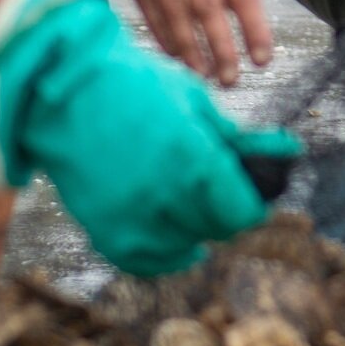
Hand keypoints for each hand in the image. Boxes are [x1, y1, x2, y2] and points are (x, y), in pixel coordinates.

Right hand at [0, 0, 299, 275]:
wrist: (63, 93)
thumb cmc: (134, 85)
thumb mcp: (194, 99)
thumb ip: (232, 137)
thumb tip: (281, 151)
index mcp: (193, 161)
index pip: (243, 211)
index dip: (255, 202)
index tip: (257, 191)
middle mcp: (164, 198)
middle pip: (217, 229)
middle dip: (228, 210)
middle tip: (227, 191)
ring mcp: (131, 219)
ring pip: (185, 247)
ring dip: (197, 228)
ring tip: (195, 202)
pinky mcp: (105, 231)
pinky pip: (146, 261)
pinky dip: (166, 252)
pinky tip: (178, 238)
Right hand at [92, 0, 271, 83]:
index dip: (253, 29)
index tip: (262, 57)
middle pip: (208, 12)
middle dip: (221, 51)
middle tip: (230, 79)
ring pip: (176, 15)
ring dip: (190, 50)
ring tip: (203, 75)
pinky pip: (147, 4)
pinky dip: (160, 30)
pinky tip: (171, 50)